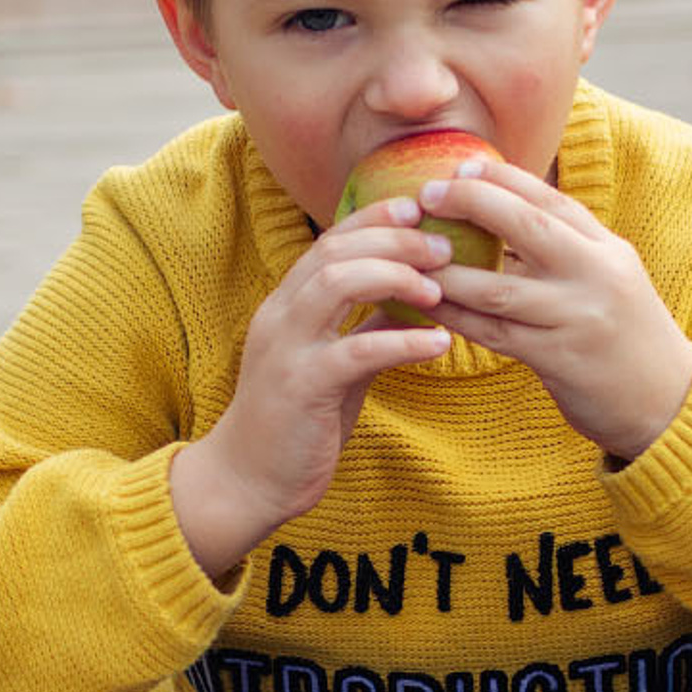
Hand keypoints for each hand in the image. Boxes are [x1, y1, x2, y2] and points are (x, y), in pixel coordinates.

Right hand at [171, 198, 452, 570]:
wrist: (247, 481)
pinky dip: (402, 342)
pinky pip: (356, 351)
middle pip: (334, 251)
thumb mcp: (336, 365)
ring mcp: (287, 350)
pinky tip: (439, 344)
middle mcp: (281, 316)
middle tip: (444, 247)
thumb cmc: (296, 422)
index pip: (330, 241)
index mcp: (287, 305)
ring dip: (394, 277)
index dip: (374, 218)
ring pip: (336, 285)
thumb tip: (412, 302)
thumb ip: (365, 328)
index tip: (418, 210)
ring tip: (438, 289)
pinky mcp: (302, 388)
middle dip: (392, 239)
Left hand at [417, 158, 691, 462]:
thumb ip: (569, 245)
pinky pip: (493, 334)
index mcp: (608, 250)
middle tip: (426, 196)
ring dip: (448, 270)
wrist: (668, 402)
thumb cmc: (626, 335)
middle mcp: (596, 276)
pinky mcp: (558, 359)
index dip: (505, 177)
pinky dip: (455, 317)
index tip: (463, 165)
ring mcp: (578, 319)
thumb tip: (506, 207)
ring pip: (498, 287)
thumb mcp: (610, 277)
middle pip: (527, 226)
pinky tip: (425, 306)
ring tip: (411, 255)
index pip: (552, 199)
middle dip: (472, 203)